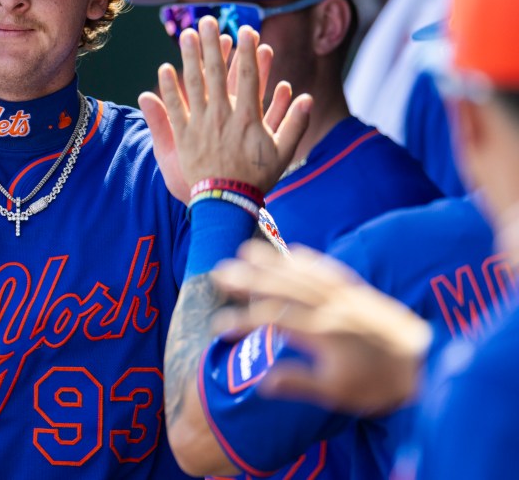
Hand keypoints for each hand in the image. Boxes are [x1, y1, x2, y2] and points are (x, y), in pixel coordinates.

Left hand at [139, 17, 311, 198]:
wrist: (227, 202)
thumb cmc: (257, 178)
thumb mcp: (283, 153)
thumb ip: (295, 124)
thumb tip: (308, 98)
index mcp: (248, 117)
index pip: (248, 77)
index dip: (247, 52)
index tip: (246, 30)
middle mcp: (223, 116)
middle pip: (217, 73)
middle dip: (213, 44)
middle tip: (209, 20)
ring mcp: (202, 125)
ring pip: (194, 85)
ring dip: (190, 57)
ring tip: (186, 34)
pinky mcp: (184, 136)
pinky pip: (175, 108)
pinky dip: (169, 89)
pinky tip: (164, 69)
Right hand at [210, 241, 431, 415]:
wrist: (426, 367)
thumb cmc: (379, 385)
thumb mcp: (337, 393)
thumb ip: (299, 382)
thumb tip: (262, 381)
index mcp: (323, 333)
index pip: (274, 320)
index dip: (243, 321)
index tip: (219, 327)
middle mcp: (331, 308)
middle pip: (282, 288)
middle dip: (248, 279)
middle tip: (220, 273)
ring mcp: (346, 296)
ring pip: (301, 272)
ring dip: (272, 261)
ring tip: (245, 252)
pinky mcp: (359, 290)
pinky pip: (327, 268)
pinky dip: (306, 259)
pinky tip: (293, 253)